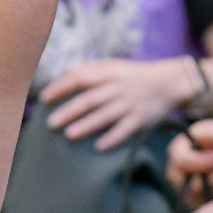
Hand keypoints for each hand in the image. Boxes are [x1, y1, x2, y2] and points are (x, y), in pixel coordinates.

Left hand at [40, 57, 200, 149]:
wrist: (169, 83)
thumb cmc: (133, 75)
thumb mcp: (113, 65)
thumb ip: (90, 70)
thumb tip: (63, 75)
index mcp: (109, 73)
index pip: (80, 78)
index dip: (61, 87)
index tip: (44, 98)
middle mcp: (118, 88)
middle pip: (90, 100)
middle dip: (69, 111)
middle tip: (50, 123)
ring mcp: (130, 104)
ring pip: (105, 116)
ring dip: (86, 125)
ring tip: (69, 135)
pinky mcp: (141, 119)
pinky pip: (125, 130)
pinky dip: (112, 138)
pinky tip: (98, 147)